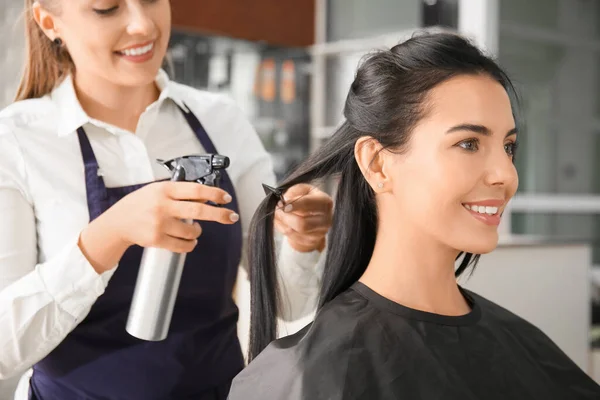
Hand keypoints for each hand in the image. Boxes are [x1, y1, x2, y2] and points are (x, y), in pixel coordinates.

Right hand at [107, 181, 238, 252]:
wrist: (117, 222)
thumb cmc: (140, 204)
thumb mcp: (157, 190)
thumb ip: (179, 193)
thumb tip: (207, 197)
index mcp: (164, 190)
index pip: (196, 190)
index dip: (214, 193)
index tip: (226, 198)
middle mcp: (162, 206)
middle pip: (199, 210)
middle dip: (220, 214)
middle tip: (232, 216)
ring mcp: (159, 224)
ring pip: (192, 231)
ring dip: (199, 232)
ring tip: (196, 230)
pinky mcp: (156, 239)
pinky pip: (182, 245)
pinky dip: (190, 244)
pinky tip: (190, 241)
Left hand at [274, 184, 332, 252]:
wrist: (313, 217)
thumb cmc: (307, 200)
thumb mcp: (303, 190)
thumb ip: (295, 191)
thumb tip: (285, 199)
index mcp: (325, 201)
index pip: (308, 203)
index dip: (293, 204)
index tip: (282, 204)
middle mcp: (326, 219)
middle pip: (302, 223)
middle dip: (285, 216)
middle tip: (277, 209)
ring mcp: (320, 233)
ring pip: (294, 231)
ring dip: (282, 222)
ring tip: (278, 214)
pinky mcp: (312, 242)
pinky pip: (292, 238)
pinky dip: (283, 229)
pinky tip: (282, 222)